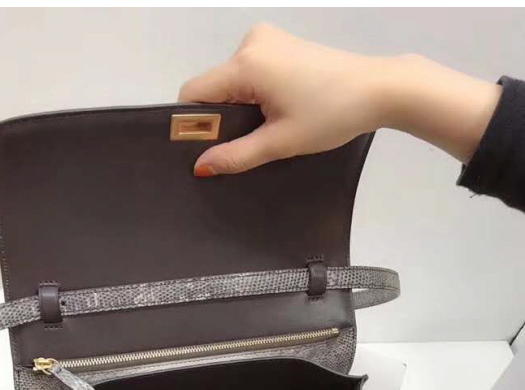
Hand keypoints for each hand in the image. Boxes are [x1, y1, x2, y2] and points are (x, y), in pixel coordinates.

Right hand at [178, 23, 500, 174]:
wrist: (379, 89)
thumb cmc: (331, 115)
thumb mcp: (280, 142)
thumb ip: (236, 155)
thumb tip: (201, 167)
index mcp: (246, 63)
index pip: (194, 92)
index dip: (194, 123)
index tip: (210, 147)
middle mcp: (250, 43)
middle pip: (214, 86)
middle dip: (223, 116)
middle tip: (249, 142)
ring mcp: (267, 39)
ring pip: (232, 80)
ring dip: (241, 106)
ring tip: (271, 125)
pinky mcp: (281, 43)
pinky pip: (250, 71)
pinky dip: (255, 93)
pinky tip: (279, 109)